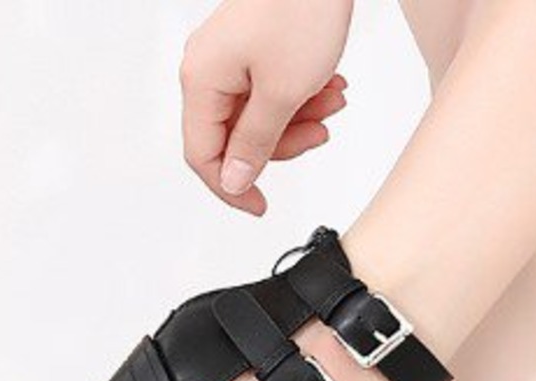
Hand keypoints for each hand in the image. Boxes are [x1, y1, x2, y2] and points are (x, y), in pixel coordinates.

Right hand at [180, 0, 354, 215]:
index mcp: (202, 80)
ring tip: (333, 102)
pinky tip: (330, 87)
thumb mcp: (282, 93)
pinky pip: (270, 92)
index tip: (262, 206)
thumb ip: (255, 144)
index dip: (232, 188)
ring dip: (300, 119)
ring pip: (259, 117)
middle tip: (320, 135)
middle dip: (283, 143)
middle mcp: (208, 69)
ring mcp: (230, 58)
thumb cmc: (300, 12)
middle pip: (236, 139)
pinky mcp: (253, 49)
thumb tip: (233, 181)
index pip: (202, 156)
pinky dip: (302, 97)